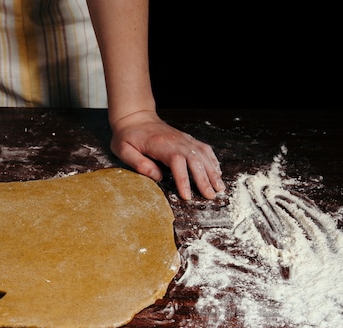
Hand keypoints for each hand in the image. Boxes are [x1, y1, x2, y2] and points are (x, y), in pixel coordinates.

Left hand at [109, 110, 224, 199]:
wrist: (135, 116)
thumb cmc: (127, 135)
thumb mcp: (123, 149)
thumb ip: (138, 163)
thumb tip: (157, 177)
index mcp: (161, 144)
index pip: (177, 163)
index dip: (183, 180)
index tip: (187, 196)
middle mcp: (177, 141)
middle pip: (195, 160)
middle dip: (204, 180)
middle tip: (210, 197)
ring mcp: (184, 139)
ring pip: (203, 155)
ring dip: (212, 172)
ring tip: (219, 188)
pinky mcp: (186, 139)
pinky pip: (204, 149)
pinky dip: (212, 160)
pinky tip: (217, 172)